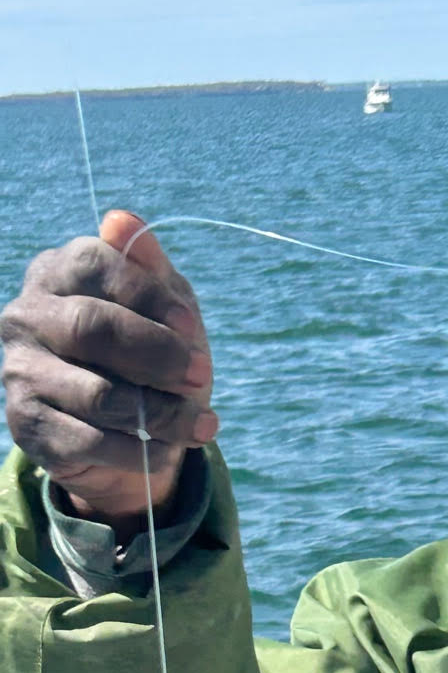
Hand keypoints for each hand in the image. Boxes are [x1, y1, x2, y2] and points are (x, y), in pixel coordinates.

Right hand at [1, 211, 215, 536]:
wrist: (132, 435)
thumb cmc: (152, 359)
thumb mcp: (165, 310)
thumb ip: (150, 269)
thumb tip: (120, 220)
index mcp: (57, 272)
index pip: (95, 263)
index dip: (149, 295)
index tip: (192, 326)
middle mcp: (27, 316)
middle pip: (92, 327)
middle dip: (158, 354)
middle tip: (200, 375)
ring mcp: (20, 370)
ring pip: (99, 395)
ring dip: (163, 414)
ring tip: (201, 425)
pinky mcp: (27, 425)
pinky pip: (91, 442)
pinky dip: (141, 452)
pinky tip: (166, 451)